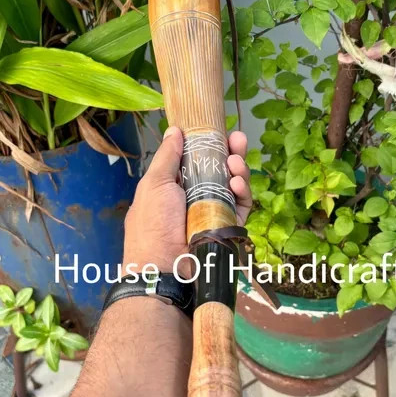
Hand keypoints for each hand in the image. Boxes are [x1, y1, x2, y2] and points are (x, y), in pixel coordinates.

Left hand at [122, 126, 251, 273]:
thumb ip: (167, 157)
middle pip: (220, 169)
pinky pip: (241, 206)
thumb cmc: (153, 223)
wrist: (163, 267)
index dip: (209, 144)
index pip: (197, 160)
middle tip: (238, 139)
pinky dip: (242, 191)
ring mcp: (214, 213)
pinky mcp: (228, 227)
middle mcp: (196, 197)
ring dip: (238, 169)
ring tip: (236, 161)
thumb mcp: (154, 184)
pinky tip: (237, 181)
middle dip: (230, 152)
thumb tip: (174, 131)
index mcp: (175, 186)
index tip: (218, 129)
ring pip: (233, 185)